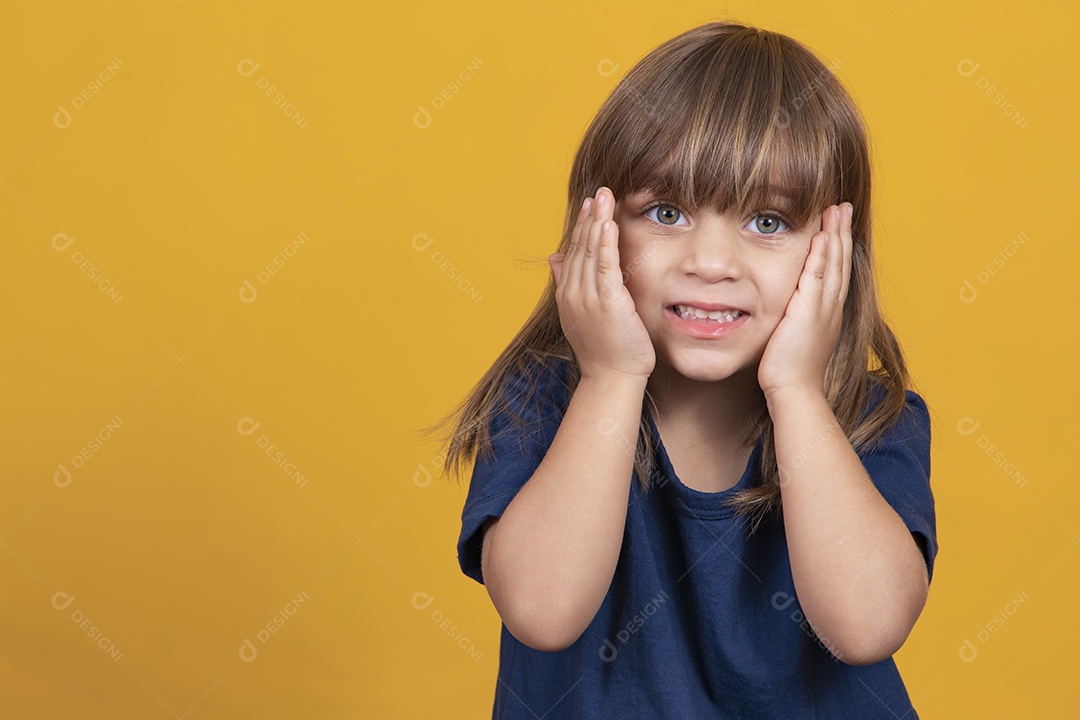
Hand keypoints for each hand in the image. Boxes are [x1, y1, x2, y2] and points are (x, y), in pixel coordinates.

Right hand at [548, 187, 655, 381]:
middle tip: (598, 191)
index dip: (581, 226)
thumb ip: (569, 283)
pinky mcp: (606, 303)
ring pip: (591, 252)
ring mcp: (587, 298)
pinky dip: (605, 244)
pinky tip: (607, 224)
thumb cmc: (604, 350)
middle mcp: (572, 292)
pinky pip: (605, 267)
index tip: (589, 203)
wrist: (611, 378)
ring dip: (597, 221)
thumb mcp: (581, 313)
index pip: (573, 252)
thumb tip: (555, 258)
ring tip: (603, 197)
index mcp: (567, 294)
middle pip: (580, 247)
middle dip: (589, 217)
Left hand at [757, 202, 852, 399]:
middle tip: (843, 207)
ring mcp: (823, 308)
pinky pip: (818, 276)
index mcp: (828, 312)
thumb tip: (786, 312)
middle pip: (841, 261)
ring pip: (833, 263)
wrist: (794, 391)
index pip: (836, 271)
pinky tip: (821, 235)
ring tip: (837, 210)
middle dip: (842, 232)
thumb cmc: (789, 371)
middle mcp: (831, 307)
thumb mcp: (793, 337)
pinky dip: (822, 254)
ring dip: (836, 234)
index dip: (838, 246)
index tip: (838, 224)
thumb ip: (793, 319)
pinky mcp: (809, 311)